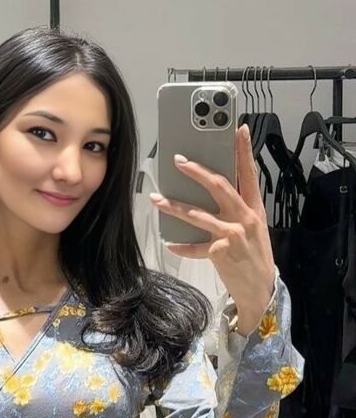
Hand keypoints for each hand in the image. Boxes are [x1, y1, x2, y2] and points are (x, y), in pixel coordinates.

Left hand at [148, 124, 275, 333]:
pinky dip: (181, 246)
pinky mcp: (221, 252)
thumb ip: (238, 207)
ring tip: (156, 198)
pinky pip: (195, 246)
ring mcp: (232, 234)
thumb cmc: (254, 253)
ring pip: (198, 215)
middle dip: (197, 171)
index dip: (244, 150)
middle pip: (219, 186)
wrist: (260, 288)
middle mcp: (244, 217)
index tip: (238, 128)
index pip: (248, 173)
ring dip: (174, 206)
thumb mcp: (253, 226)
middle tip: (178, 160)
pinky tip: (170, 244)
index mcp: (253, 207)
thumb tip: (214, 186)